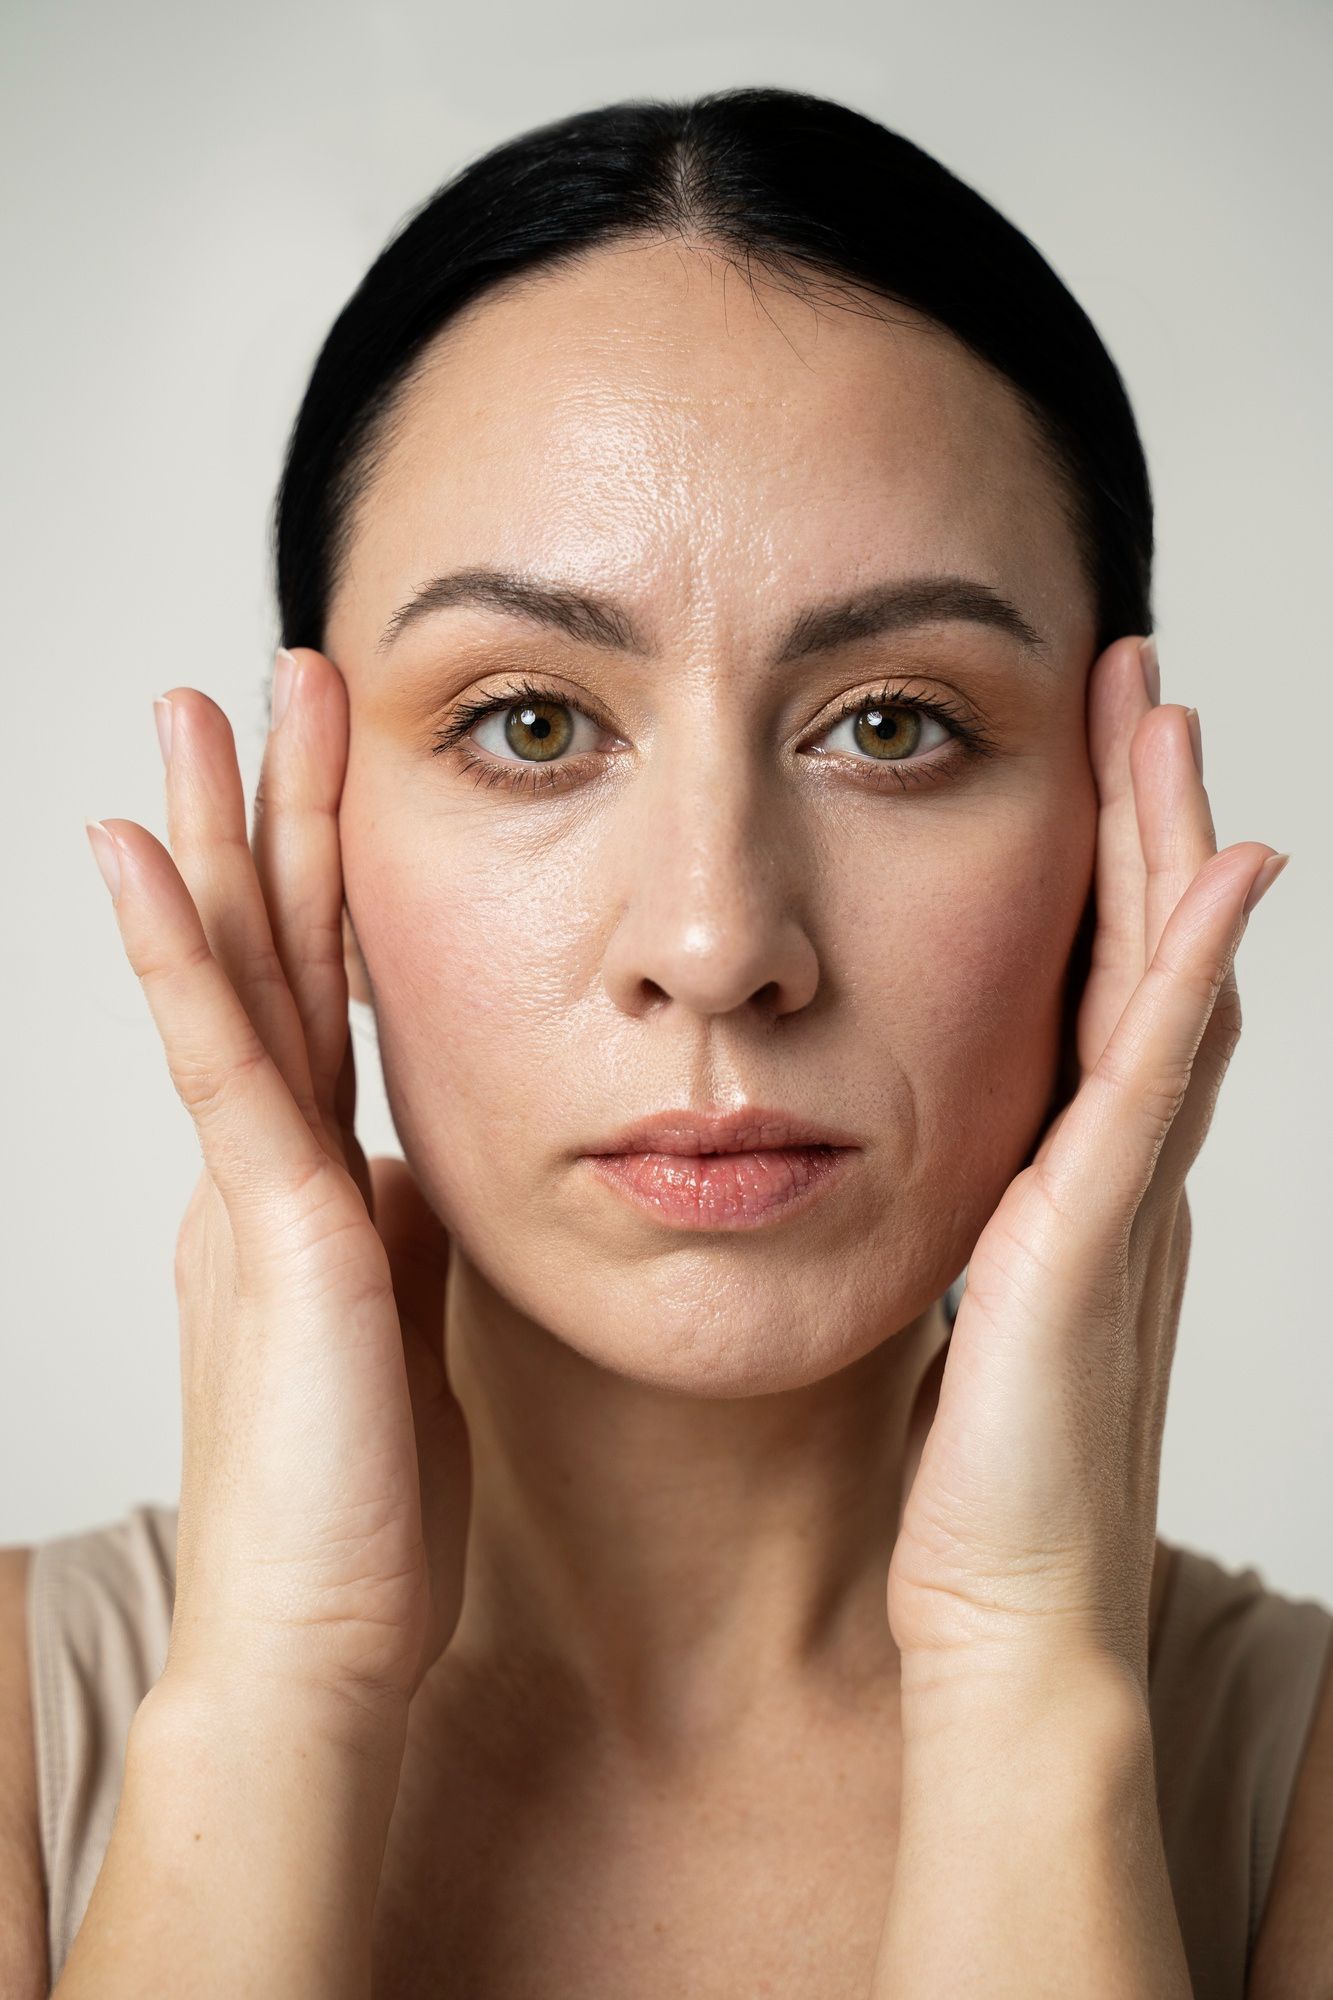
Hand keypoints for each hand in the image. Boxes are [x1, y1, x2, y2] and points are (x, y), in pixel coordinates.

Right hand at [83, 648, 470, 1728]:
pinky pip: (216, 1068)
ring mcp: (256, 1192)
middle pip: (268, 956)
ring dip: (217, 837)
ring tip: (195, 712)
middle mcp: (265, 1169)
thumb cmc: (367, 1507)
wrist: (323, 1641)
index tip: (331, 778)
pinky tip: (141, 852)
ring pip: (234, 980)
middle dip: (264, 815)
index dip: (322, 882)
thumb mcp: (401, 1328)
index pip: (316, 997)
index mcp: (310, 1187)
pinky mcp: (269, 1230)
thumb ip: (403, 1233)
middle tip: (253, 684)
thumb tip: (417, 1165)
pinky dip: (175, 956)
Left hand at [886, 634, 1287, 1701]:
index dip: (1104, 877)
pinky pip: (1155, 1081)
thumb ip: (966, 1237)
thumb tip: (924, 1179)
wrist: (1006, 1617)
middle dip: (1143, 822)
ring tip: (1164, 725)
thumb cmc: (975, 1489)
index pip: (1099, 997)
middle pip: (1145, 961)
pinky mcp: (1097, 1240)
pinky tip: (1216, 881)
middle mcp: (1116, 1175)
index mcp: (1071, 1187)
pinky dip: (1192, 974)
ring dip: (1167, 853)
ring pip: (1162, 988)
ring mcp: (1121, 1200)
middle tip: (1136, 691)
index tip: (1085, 764)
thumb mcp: (961, 1321)